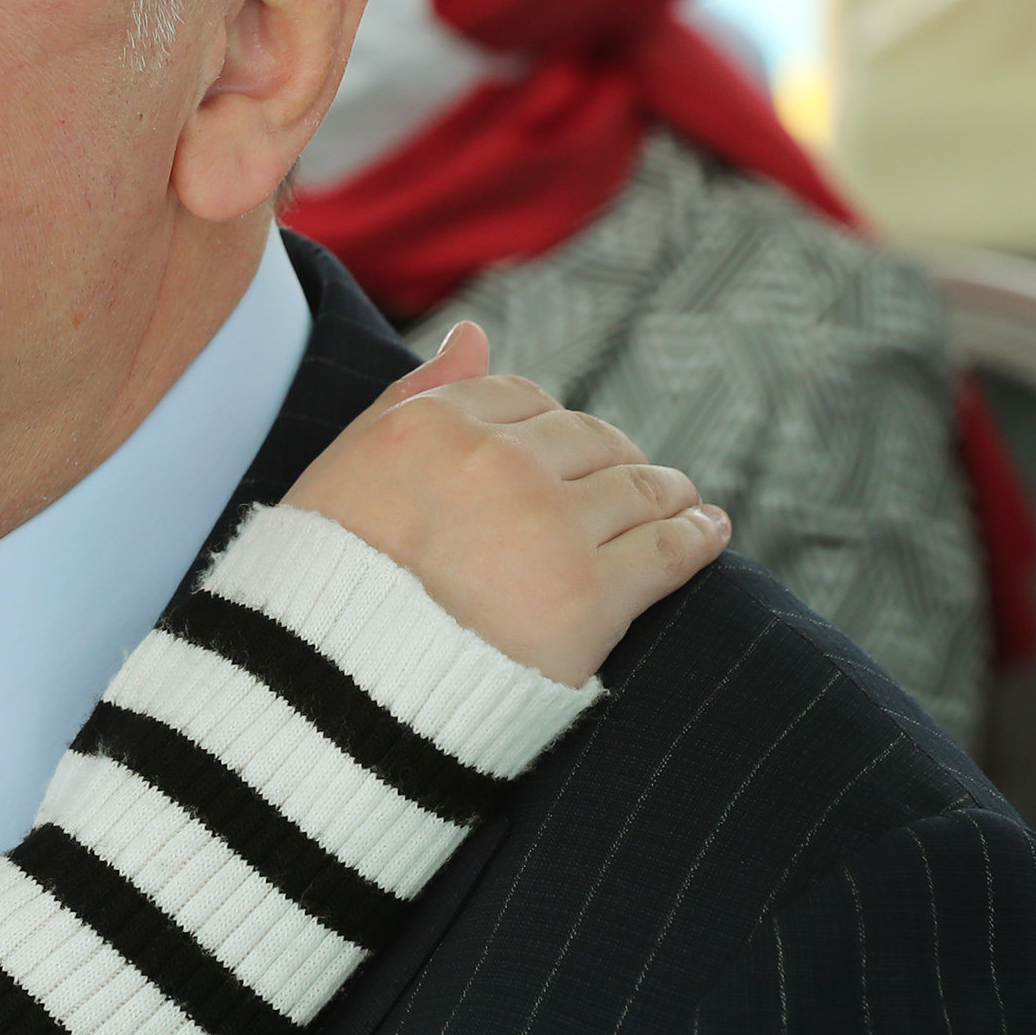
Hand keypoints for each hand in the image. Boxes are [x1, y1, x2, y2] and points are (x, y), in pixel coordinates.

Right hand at [285, 323, 727, 685]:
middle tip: (633, 483)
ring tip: (681, 506)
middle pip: (589, 438)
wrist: (331, 700)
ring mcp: (548, 526)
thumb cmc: (325, 590)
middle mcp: (493, 462)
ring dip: (666, 492)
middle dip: (613, 457)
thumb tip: (473, 334)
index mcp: (427, 427)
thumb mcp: (344, 474)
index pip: (521, 397)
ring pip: (639, 486)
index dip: (548, 426)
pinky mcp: (592, 594)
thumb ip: (412, 397)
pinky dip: (699, 535)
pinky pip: (670, 546)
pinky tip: (709, 531)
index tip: (563, 455)